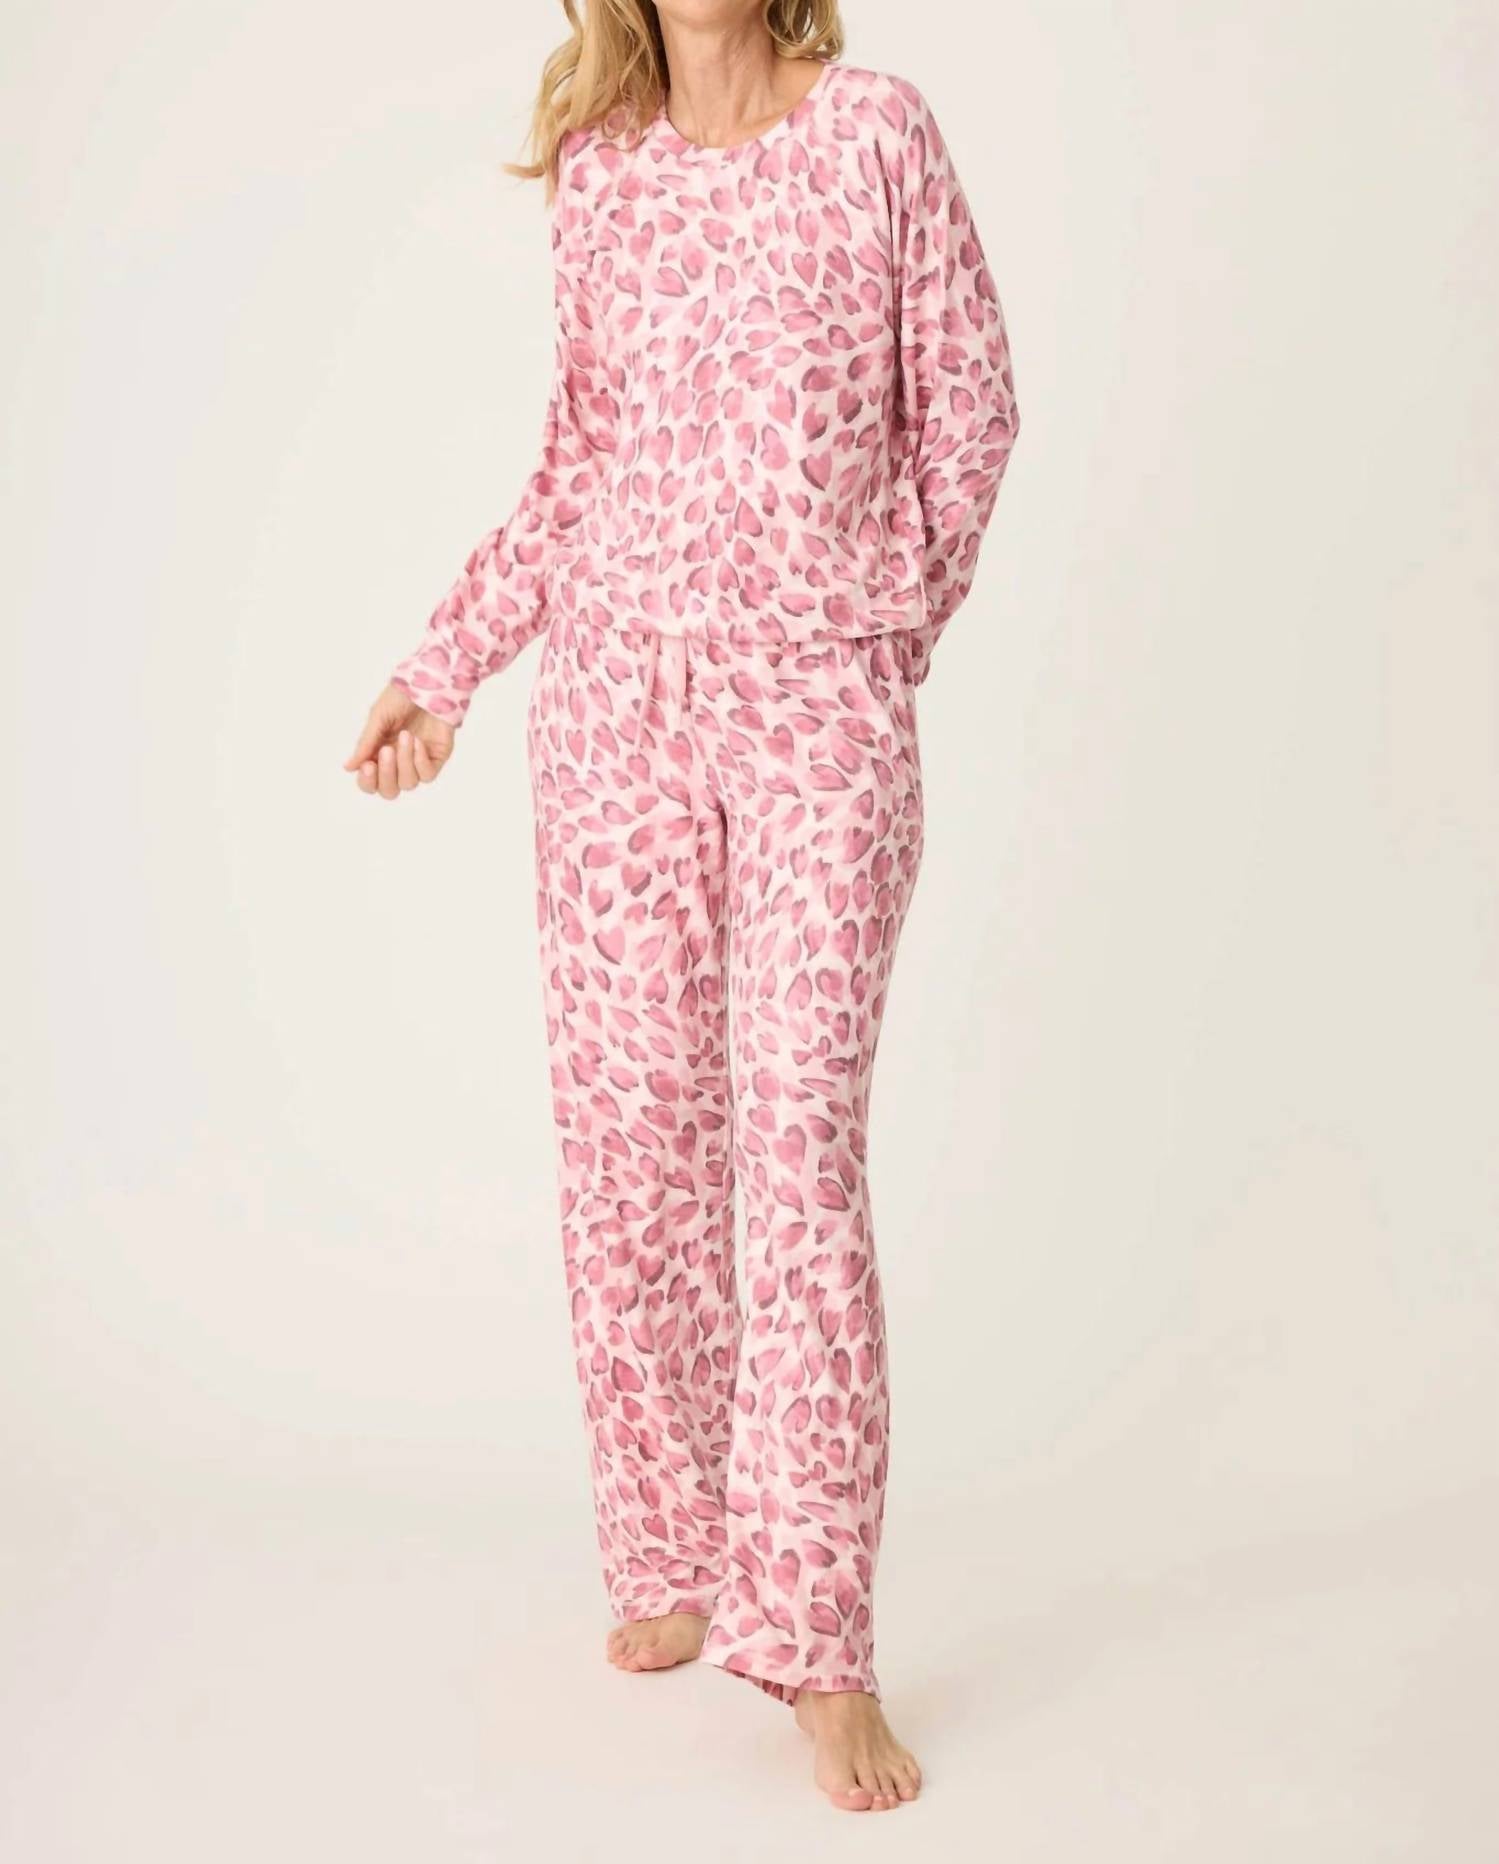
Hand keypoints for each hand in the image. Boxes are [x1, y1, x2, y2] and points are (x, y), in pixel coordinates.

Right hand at [343, 684, 454, 799]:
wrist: (430, 683)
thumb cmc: (402, 697)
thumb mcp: (378, 717)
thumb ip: (365, 743)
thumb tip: (348, 767)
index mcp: (379, 754)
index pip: (370, 782)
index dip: (367, 781)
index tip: (367, 766)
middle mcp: (398, 762)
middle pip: (389, 791)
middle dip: (386, 775)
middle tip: (386, 751)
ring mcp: (418, 762)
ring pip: (408, 783)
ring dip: (404, 761)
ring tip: (406, 735)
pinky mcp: (437, 758)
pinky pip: (427, 775)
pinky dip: (420, 760)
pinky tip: (418, 742)